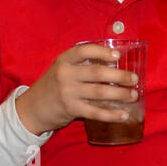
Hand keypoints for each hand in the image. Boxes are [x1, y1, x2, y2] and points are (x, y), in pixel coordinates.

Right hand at [14, 43, 138, 135]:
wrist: (31, 108)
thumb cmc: (52, 86)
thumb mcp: (61, 69)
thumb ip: (80, 65)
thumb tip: (113, 65)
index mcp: (64, 60)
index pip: (84, 50)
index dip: (103, 52)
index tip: (118, 56)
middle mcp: (65, 74)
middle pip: (98, 73)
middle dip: (120, 76)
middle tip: (135, 79)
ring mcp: (68, 92)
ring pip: (100, 92)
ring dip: (120, 94)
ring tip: (133, 95)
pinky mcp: (70, 109)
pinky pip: (96, 112)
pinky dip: (112, 114)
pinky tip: (124, 115)